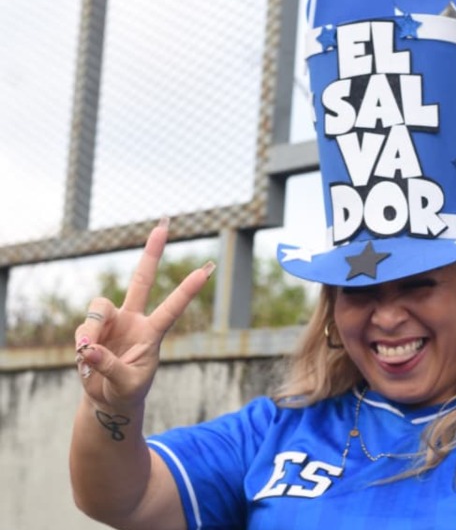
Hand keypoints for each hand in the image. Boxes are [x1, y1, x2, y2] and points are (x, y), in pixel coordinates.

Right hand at [73, 219, 213, 410]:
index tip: (207, 270)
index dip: (187, 290)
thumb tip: (88, 348)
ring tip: (86, 351)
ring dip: (90, 328)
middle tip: (165, 223)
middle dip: (152, 252)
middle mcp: (135, 320)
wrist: (109, 398)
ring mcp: (113, 322)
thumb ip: (110, 367)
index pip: (172, 308)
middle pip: (142, 280)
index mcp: (153, 333)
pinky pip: (83, 329)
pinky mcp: (92, 329)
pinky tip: (84, 361)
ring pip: (99, 308)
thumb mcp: (125, 385)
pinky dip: (81, 344)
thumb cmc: (127, 391)